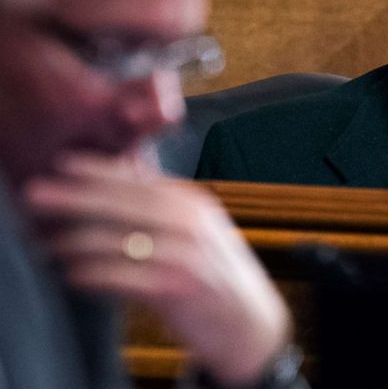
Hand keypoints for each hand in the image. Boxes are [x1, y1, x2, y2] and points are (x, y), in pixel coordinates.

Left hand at [22, 151, 291, 385]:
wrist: (251, 322)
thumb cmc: (218, 277)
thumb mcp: (199, 231)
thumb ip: (165, 208)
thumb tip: (122, 182)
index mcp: (195, 203)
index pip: (141, 179)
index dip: (99, 170)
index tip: (63, 164)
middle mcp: (191, 223)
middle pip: (124, 203)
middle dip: (75, 197)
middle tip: (37, 193)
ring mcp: (185, 254)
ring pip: (119, 239)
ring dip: (75, 241)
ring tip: (45, 243)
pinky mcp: (177, 287)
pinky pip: (123, 276)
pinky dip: (93, 274)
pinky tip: (71, 273)